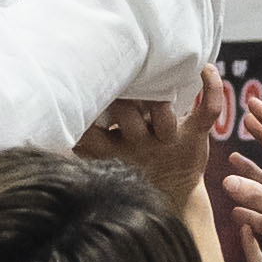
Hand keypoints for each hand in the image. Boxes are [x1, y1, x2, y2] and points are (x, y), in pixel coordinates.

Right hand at [75, 68, 218, 210]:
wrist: (172, 194)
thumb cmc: (132, 166)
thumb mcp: (99, 159)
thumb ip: (81, 141)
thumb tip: (51, 116)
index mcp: (109, 149)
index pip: (87, 130)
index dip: (83, 110)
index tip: (80, 89)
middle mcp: (136, 143)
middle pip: (125, 113)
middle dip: (123, 93)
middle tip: (122, 74)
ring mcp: (166, 139)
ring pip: (162, 113)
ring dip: (160, 94)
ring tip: (158, 73)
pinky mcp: (193, 136)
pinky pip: (207, 110)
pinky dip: (210, 87)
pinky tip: (205, 67)